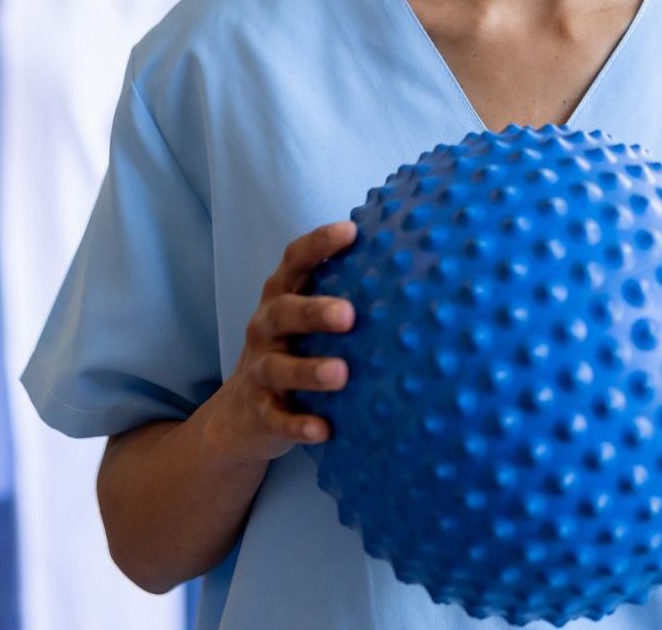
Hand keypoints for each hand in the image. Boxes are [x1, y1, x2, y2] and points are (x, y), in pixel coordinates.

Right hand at [194, 222, 357, 466]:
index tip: (351, 232)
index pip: (294, 263)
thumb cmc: (294, 353)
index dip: (318, 245)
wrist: (242, 417)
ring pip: (277, 368)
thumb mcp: (309, 323)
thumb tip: (419, 273)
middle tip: (349, 314)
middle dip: (313, 311)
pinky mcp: (260, 413)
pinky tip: (323, 430)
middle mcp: (265, 329)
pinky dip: (297, 425)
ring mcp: (260, 371)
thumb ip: (347, 297)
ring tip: (340, 374)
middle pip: (283, 312)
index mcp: (281, 298)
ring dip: (307, 370)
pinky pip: (277, 419)